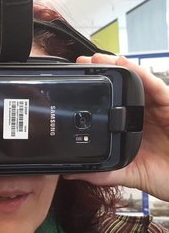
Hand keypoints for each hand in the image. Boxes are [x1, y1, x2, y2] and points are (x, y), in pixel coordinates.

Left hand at [64, 53, 168, 201]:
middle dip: (102, 71)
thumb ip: (102, 172)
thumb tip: (72, 173)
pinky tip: (125, 65)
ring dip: (117, 66)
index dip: (94, 91)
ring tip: (98, 58)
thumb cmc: (164, 174)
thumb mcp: (127, 173)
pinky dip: (140, 74)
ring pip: (136, 80)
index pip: (110, 102)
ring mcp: (155, 106)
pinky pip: (155, 86)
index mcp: (129, 125)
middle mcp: (141, 112)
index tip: (74, 83)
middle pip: (121, 86)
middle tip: (81, 62)